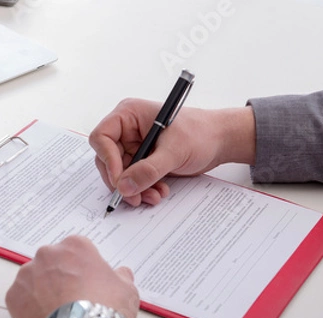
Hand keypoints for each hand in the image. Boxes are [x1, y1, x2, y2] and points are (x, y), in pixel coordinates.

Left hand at [5, 236, 138, 317]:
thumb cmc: (106, 309)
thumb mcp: (127, 290)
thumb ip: (121, 277)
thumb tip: (122, 273)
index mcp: (75, 246)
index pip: (77, 251)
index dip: (83, 268)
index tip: (87, 283)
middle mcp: (48, 254)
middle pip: (53, 262)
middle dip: (59, 277)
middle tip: (72, 299)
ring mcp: (27, 275)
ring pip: (34, 280)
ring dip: (42, 291)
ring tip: (58, 314)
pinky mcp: (13, 296)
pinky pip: (21, 299)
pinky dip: (29, 308)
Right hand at [89, 98, 255, 206]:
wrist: (220, 141)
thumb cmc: (201, 133)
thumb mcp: (174, 151)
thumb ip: (149, 170)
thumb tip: (125, 186)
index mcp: (129, 115)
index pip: (102, 137)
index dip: (107, 159)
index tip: (120, 180)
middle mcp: (127, 130)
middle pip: (107, 159)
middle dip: (122, 181)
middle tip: (133, 197)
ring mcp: (133, 146)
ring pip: (120, 174)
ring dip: (134, 189)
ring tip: (154, 196)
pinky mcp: (142, 160)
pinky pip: (133, 180)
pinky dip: (143, 190)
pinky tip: (159, 192)